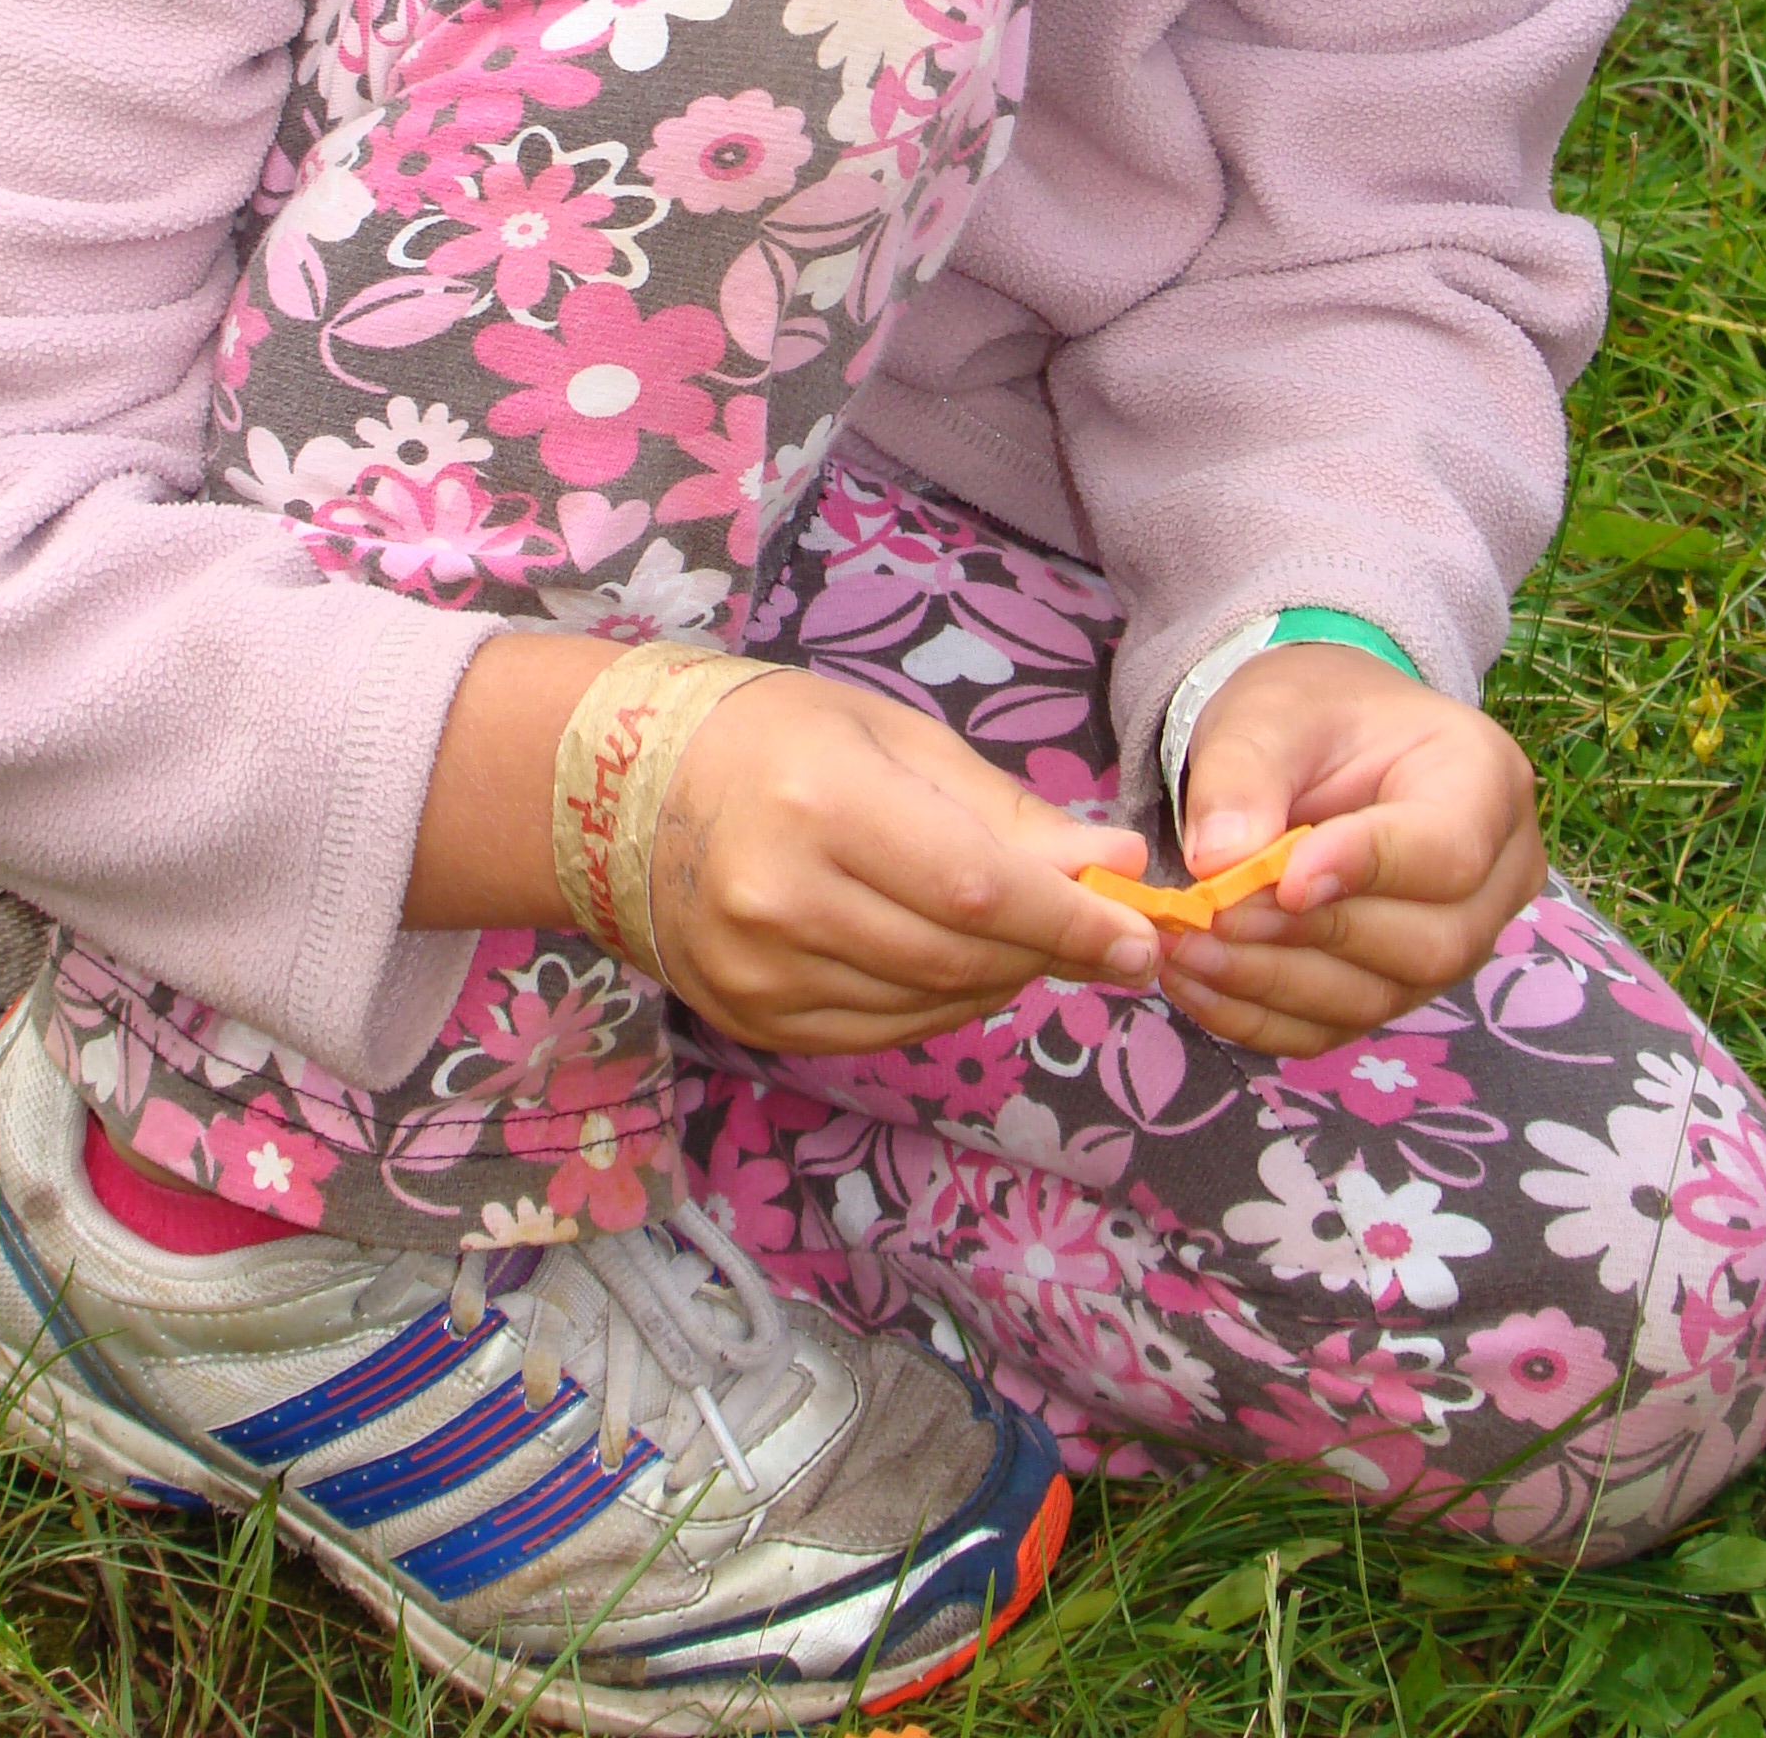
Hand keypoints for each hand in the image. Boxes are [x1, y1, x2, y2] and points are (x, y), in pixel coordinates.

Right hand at [650, 670, 1159, 1053]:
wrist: (623, 783)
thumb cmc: (774, 734)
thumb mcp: (894, 737)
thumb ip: (1006, 812)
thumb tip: (1116, 863)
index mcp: (824, 803)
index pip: (976, 891)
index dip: (1071, 923)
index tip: (1141, 939)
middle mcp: (782, 896)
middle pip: (958, 958)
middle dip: (1052, 954)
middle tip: (1107, 939)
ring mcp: (757, 969)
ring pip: (925, 1004)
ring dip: (1003, 981)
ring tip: (1029, 939)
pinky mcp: (747, 1016)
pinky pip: (878, 1031)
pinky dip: (940, 1005)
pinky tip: (958, 966)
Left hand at [1158, 642, 1544, 1058]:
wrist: (1318, 741)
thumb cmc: (1309, 712)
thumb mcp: (1269, 712)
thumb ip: (1245, 775)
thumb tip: (1218, 864)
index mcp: (1483, 780)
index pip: (1448, 850)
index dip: (1366, 870)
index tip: (1283, 878)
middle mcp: (1494, 876)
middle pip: (1428, 943)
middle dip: (1310, 937)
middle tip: (1211, 918)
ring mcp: (1456, 942)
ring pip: (1381, 998)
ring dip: (1272, 984)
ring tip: (1185, 951)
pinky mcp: (1400, 986)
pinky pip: (1340, 1027)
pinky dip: (1261, 1016)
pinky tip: (1197, 984)